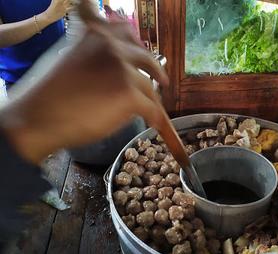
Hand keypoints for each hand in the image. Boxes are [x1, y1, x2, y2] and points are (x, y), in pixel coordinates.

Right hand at [0, 0, 168, 163]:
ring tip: (152, 107)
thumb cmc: (53, 95)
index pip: (125, 30)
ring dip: (152, 98)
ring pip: (149, 87)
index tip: (142, 53)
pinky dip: (155, 117)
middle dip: (155, 69)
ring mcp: (123, 70)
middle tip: (161, 79)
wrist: (41, 117)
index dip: (136, 43)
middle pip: (147, 57)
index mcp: (98, 36)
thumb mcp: (74, 59)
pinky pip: (152, 109)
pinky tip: (154, 122)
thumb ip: (97, 54)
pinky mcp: (130, 95)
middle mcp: (113, 47)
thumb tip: (117, 63)